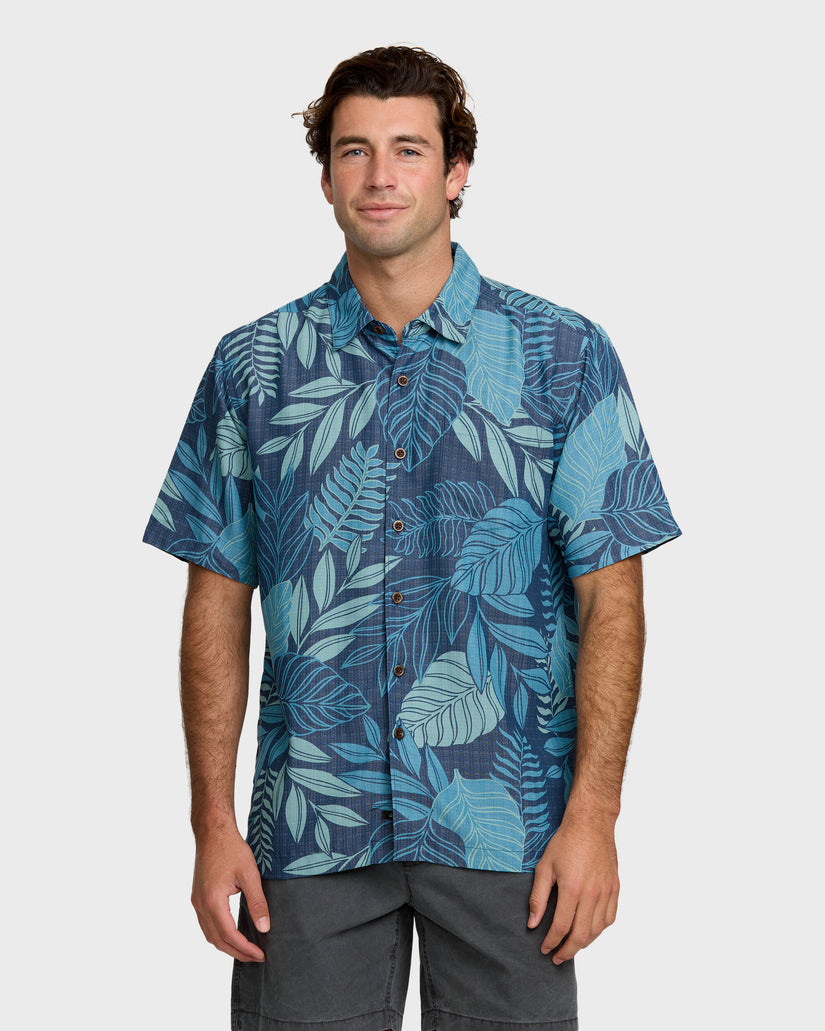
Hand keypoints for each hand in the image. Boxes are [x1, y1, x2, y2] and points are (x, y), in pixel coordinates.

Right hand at [191, 827, 270, 962]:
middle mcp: (200, 905)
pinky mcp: (197, 897)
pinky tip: (232, 934)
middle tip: (256, 958)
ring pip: (209, 934)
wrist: (213, 832)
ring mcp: (196, 902)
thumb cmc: (231, 849)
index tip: (261, 955)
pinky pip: (206, 924)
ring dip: (227, 945)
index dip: (246, 948)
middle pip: (217, 940)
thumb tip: (265, 928)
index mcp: (213, 901)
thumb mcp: (249, 874)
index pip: (229, 935)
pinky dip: (219, 934)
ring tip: (246, 950)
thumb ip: (257, 902)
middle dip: (237, 952)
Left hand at [527, 811, 619, 963]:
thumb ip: (538, 898)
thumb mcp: (544, 867)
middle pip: (581, 935)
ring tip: (571, 946)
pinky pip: (610, 917)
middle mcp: (592, 893)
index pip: (561, 927)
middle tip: (557, 957)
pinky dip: (600, 929)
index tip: (544, 949)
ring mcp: (606, 891)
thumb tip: (533, 923)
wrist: (591, 823)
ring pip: (597, 930)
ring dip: (584, 943)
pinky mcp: (615, 887)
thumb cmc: (566, 842)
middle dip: (567, 951)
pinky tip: (590, 931)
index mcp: (572, 889)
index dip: (551, 942)